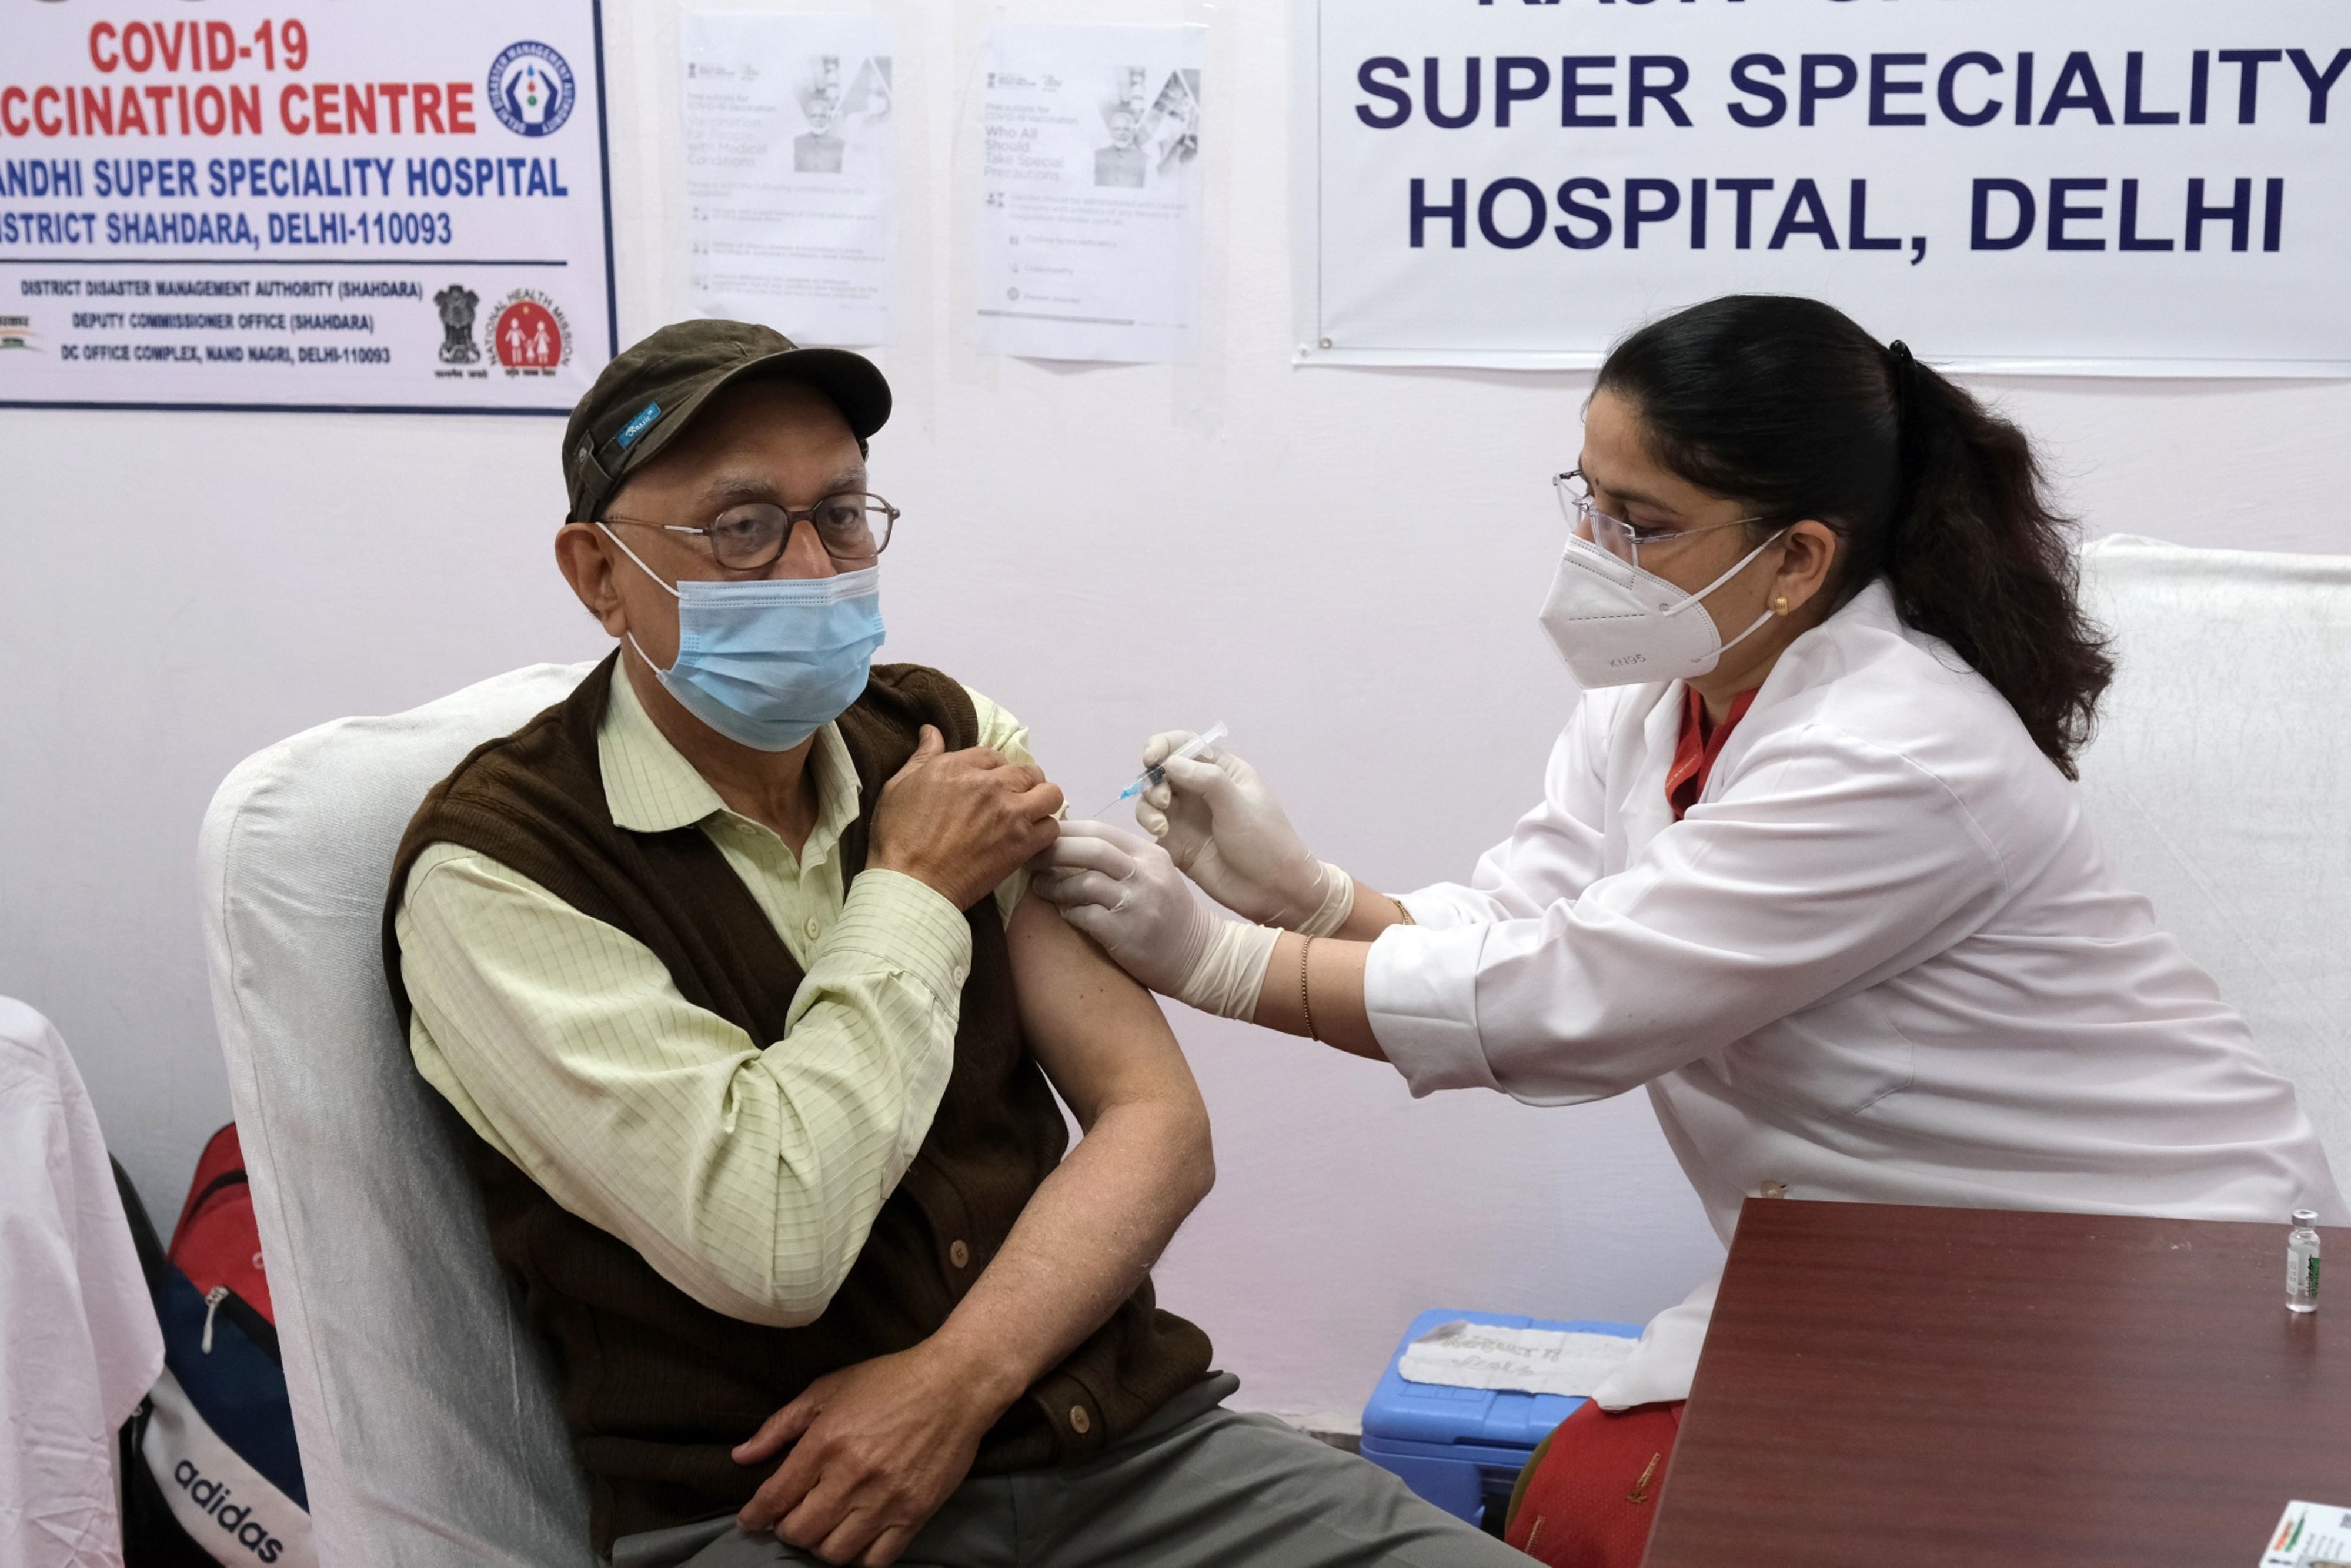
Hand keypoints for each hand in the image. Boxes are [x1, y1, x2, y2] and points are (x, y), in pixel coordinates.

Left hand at [733, 1341, 1009, 1566]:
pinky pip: (876, 1561)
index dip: (755, 1516)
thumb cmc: (890, 1381)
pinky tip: (855, 1538)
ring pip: (834, 1553)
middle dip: (787, 1531)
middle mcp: (852, 1476)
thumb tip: (742, 1456)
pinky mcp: (914, 1514)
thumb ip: (780, 1425)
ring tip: (824, 1528)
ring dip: (820, 1546)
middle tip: (792, 1519)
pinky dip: (858, 1558)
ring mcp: (886, 1500)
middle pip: (800, 1533)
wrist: (956, 1384)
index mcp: (826, 1442)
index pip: (775, 1498)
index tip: (751, 1521)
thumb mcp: (828, 1389)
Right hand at [871, 726, 1063, 910]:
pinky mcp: (1022, 844)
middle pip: (1028, 771)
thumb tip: (931, 732)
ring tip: (1028, 815)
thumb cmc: (899, 839)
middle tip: (1012, 799)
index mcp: (957, 767)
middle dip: (1023, 782)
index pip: (992, 755)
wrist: (913, 885)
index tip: (988, 784)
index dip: (993, 769)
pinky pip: (1052, 828)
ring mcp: (1010, 814)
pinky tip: (1029, 838)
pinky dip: (1044, 831)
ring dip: (1041, 802)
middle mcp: (989, 785)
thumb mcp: (899, 786)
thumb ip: (922, 757)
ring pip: (1050, 794)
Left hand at [1028, 822, 1215, 997]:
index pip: (1099, 830)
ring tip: (1040, 888)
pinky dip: (1067, 912)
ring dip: (1053, 885)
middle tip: (1031, 860)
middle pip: (1088, 850)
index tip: (1043, 838)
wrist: (1199, 958)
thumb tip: (1069, 844)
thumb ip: (1120, 859)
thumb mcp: (1154, 876)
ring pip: (1082, 883)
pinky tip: (1062, 912)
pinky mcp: (1125, 934)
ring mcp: (1137, 904)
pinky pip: (1083, 915)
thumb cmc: (1169, 915)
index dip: (1065, 831)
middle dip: (1053, 851)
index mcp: (1150, 855)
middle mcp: (1145, 875)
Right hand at [1134, 733, 1337, 929]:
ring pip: (1151, 797)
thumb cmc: (1265, 842)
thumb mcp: (1239, 805)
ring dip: (1148, 803)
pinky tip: (1161, 831)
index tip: (1152, 759)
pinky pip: (1151, 824)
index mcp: (1221, 771)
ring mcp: (1186, 816)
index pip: (1185, 744)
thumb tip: (1169, 762)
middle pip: (1162, 770)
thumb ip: (1206, 779)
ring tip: (1161, 822)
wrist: (1273, 890)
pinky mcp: (1176, 841)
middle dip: (1154, 779)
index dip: (1163, 745)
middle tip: (1163, 799)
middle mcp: (1199, 789)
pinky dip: (1148, 822)